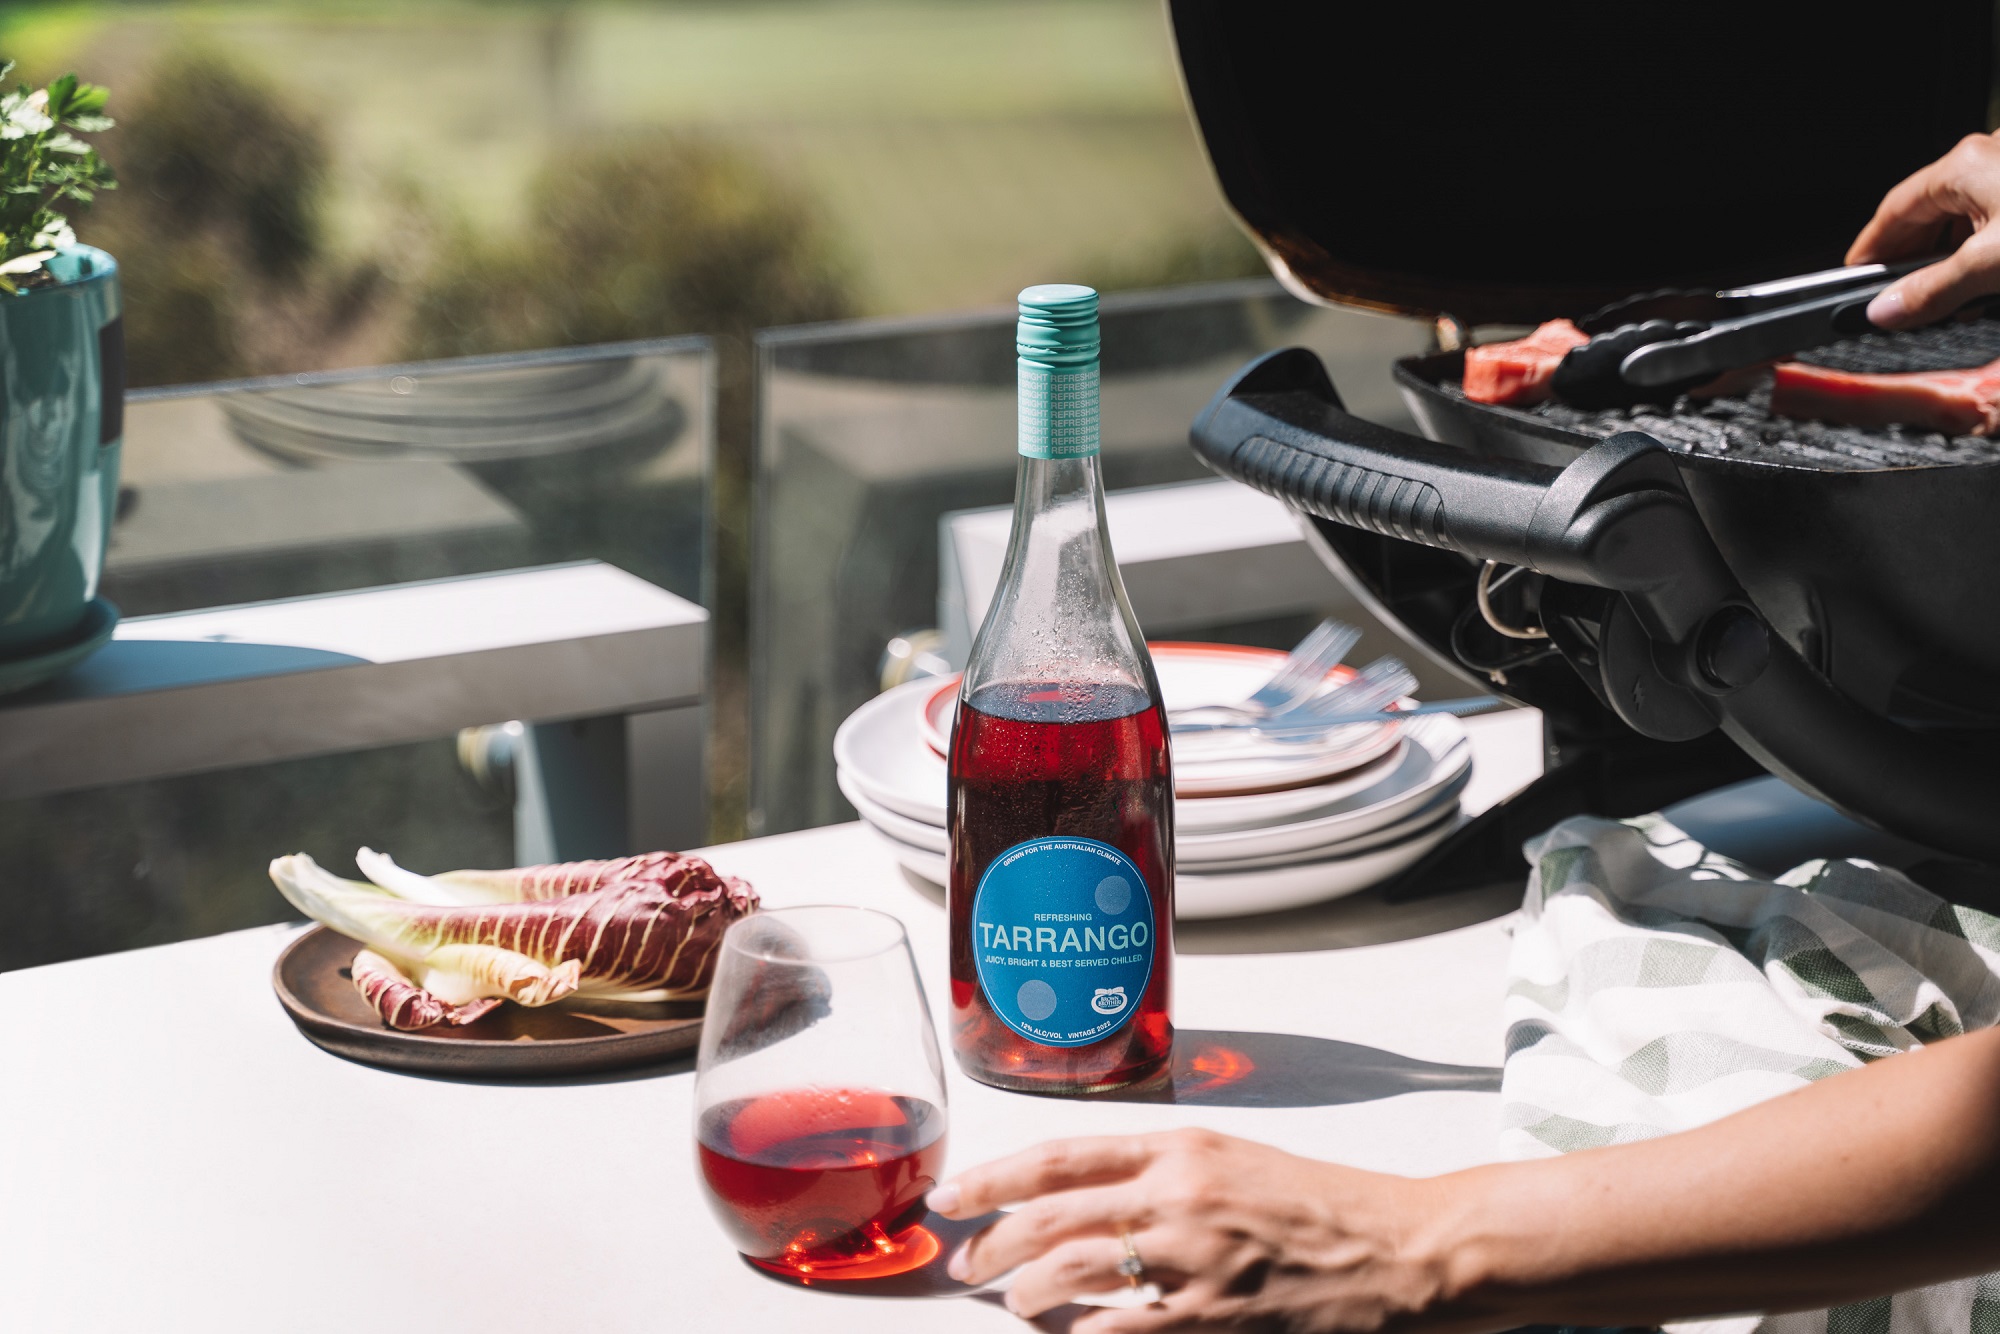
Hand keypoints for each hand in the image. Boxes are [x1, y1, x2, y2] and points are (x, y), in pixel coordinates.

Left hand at [927, 1128, 1452, 1331]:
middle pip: (1049, 1217)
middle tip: (963, 1264)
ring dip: (1027, 1292)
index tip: (953, 1196)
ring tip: (1015, 1300)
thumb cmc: (1325, 1206)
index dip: (992, 1178)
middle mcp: (1179, 1194)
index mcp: (1180, 1146)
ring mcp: (1195, 1260)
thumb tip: (1081, 1201)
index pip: (1058, 1156)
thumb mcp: (1234, 1162)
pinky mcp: (1216, 1318)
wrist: (1406, 1248)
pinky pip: (1124, 1331)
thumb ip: (1159, 1173)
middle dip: (991, 1244)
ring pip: (1072, 1275)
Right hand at [1849, 131, 1999, 328]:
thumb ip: (1933, 290)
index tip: (1855, 272)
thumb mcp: (1990, 264)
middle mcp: (1988, 157)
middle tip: (1893, 293)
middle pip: (1928, 211)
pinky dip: (1981, 249)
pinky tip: (1983, 279)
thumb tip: (1885, 309)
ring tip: (1943, 297)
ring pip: (1964, 216)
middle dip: (1910, 256)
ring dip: (1948, 256)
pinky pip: (1993, 217)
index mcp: (1965, 165)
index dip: (1871, 245)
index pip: (1895, 209)